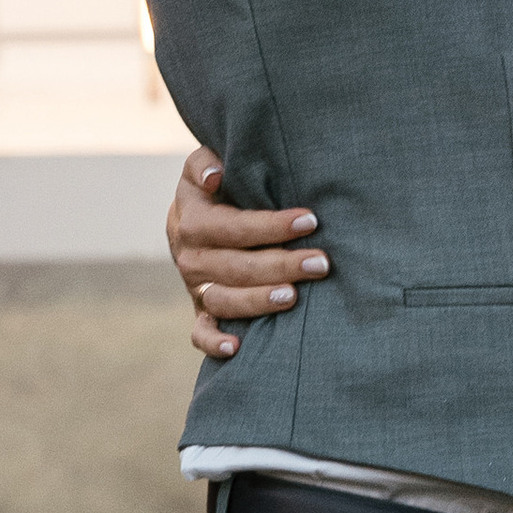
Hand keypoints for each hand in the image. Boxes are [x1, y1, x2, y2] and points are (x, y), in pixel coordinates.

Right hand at [167, 147, 330, 361]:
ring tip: (294, 296)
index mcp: (192, 221)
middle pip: (236, 266)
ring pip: (224, 300)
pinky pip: (201, 333)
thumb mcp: (200, 166)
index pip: (234, 226)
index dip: (271, 225)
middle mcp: (190, 257)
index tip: (310, 221)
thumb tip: (217, 176)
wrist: (190, 219)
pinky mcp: (199, 311)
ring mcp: (195, 287)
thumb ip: (204, 163)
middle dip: (281, 264)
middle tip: (322, 263)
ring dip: (259, 301)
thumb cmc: (213, 188)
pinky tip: (238, 348)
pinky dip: (215, 343)